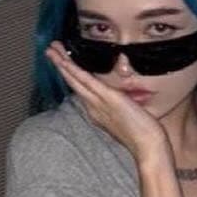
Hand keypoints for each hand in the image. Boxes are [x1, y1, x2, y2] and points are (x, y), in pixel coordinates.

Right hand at [45, 43, 168, 162]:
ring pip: (75, 79)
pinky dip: (74, 70)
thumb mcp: (128, 118)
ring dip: (62, 63)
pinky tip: (65, 61)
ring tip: (51, 50)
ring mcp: (98, 103)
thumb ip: (121, 109)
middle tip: (49, 50)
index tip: (63, 62)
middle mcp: (93, 107)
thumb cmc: (142, 134)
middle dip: (60, 65)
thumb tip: (123, 101)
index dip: (70, 75)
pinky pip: (86, 81)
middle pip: (73, 82)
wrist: (147, 146)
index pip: (81, 89)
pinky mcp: (107, 98)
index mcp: (97, 111)